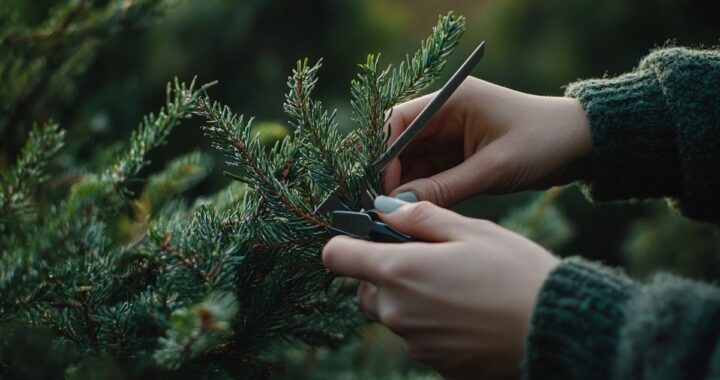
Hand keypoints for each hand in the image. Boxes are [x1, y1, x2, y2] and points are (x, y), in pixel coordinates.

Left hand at [322, 196, 558, 378]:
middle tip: (429, 260)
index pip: (336, 256)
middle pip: (365, 289)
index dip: (346, 243)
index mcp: (400, 271)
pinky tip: (468, 313)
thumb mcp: (470, 230)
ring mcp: (415, 343)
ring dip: (411, 299)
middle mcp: (398, 311)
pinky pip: (419, 338)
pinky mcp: (435, 364)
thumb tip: (383, 208)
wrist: (556, 330)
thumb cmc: (515, 272)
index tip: (368, 238)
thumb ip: (419, 216)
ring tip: (457, 287)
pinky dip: (432, 324)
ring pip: (393, 314)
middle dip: (386, 273)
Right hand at [383, 76, 591, 205]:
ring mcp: (450, 134)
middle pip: (400, 143)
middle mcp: (445, 114)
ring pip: (412, 161)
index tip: (382, 189)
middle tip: (386, 209)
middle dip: (392, 175)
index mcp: (450, 100)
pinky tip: (420, 211)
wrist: (582, 144)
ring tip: (402, 216)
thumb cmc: (541, 143)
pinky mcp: (459, 154)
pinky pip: (430, 172)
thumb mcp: (491, 169)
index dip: (383, 155)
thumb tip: (397, 206)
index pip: (398, 122)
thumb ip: (442, 189)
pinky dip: (424, 191)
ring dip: (406, 186)